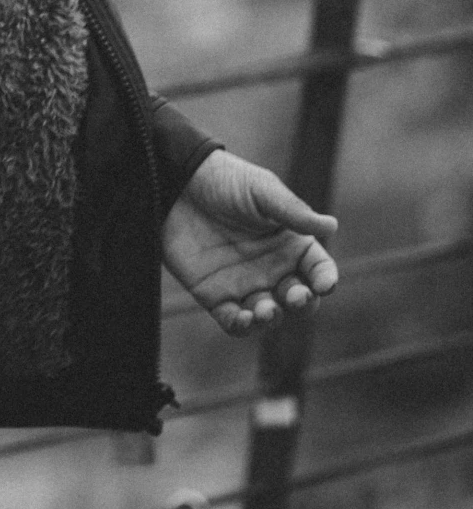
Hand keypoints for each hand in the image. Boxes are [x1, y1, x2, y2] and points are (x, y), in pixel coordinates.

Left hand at [163, 148, 338, 336]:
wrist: (177, 183)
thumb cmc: (225, 181)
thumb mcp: (261, 190)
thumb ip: (293, 211)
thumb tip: (332, 225)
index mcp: (289, 243)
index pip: (317, 268)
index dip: (325, 279)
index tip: (324, 283)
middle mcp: (272, 267)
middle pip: (299, 298)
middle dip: (303, 303)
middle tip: (295, 296)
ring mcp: (245, 283)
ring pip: (269, 315)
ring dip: (272, 318)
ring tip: (265, 309)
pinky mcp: (215, 294)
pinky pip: (234, 321)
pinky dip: (242, 327)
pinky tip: (244, 318)